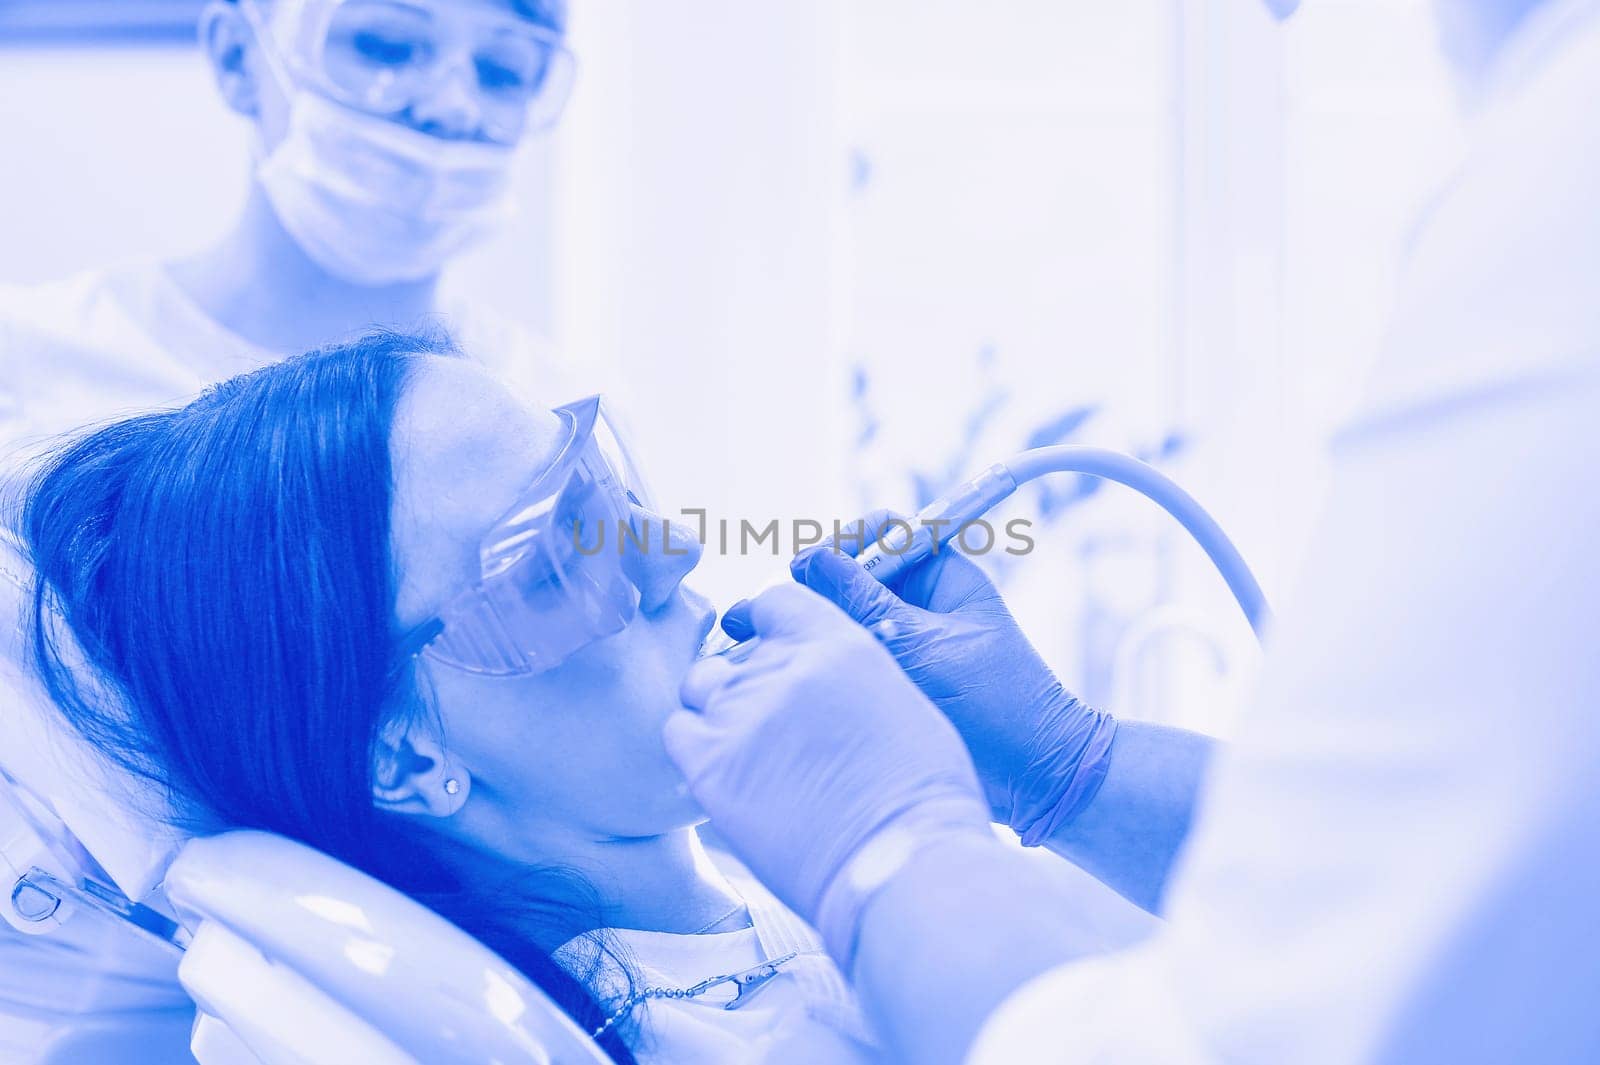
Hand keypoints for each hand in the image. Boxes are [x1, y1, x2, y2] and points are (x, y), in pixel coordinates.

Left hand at [666, 583, 989, 964]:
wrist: (903, 864)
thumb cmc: (921, 797)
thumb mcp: (898, 703)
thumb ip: (846, 677)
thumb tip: (822, 683)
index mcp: (836, 643)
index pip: (774, 602)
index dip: (767, 627)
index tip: (768, 650)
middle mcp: (782, 668)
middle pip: (735, 653)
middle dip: (750, 684)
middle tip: (775, 731)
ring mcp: (740, 713)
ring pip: (699, 686)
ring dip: (718, 711)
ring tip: (751, 755)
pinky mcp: (710, 765)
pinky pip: (677, 732)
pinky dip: (695, 748)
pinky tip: (728, 776)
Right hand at [729, 511, 1117, 843]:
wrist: (1033, 778)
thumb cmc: (999, 703)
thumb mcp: (924, 646)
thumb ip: (864, 602)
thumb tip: (808, 560)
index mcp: (941, 574)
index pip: (883, 532)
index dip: (844, 542)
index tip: (810, 567)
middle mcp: (917, 602)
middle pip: (850, 575)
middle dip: (810, 592)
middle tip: (764, 614)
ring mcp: (901, 641)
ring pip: (840, 620)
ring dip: (808, 632)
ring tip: (761, 646)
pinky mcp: (888, 680)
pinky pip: (845, 659)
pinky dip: (817, 665)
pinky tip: (783, 677)